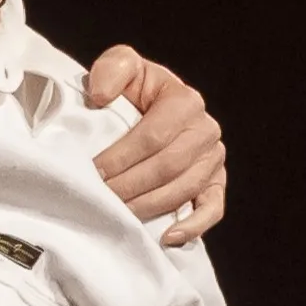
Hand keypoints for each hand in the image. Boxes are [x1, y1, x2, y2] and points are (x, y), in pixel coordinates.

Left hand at [87, 46, 227, 244]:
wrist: (145, 110)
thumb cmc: (130, 92)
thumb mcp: (120, 67)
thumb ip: (112, 69)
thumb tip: (100, 95)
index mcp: (185, 101)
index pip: (153, 137)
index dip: (120, 158)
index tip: (91, 173)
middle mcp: (205, 130)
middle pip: (167, 167)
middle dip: (127, 187)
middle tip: (96, 199)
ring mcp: (213, 159)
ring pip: (182, 190)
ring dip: (146, 208)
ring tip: (115, 216)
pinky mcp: (215, 184)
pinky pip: (211, 209)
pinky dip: (191, 226)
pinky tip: (166, 237)